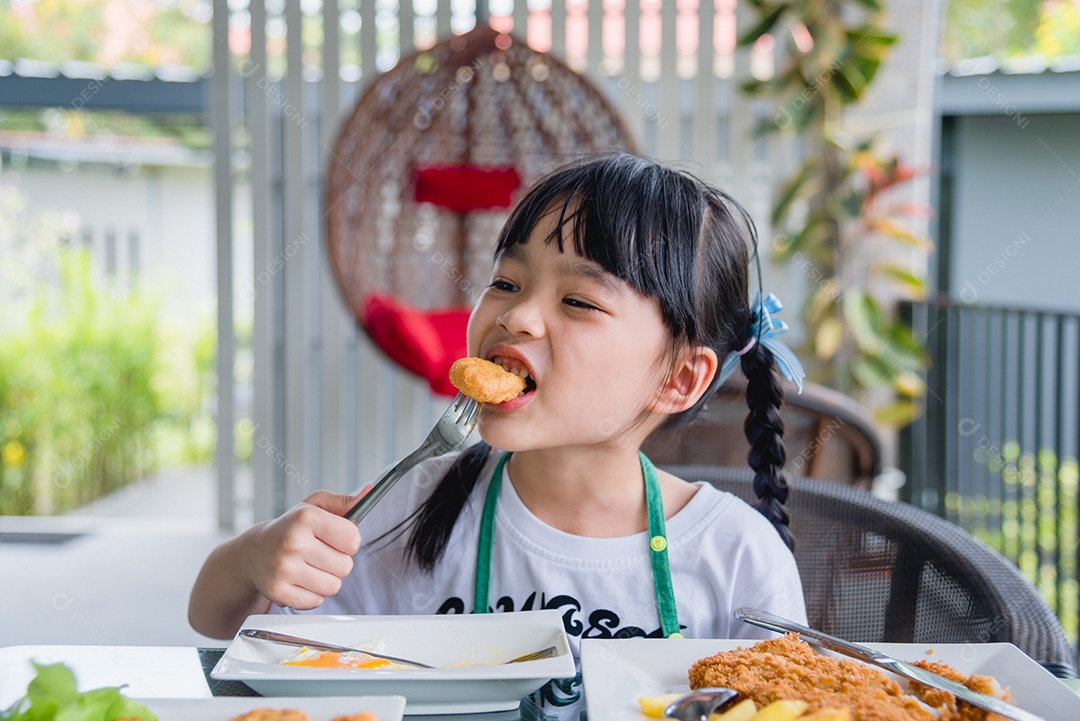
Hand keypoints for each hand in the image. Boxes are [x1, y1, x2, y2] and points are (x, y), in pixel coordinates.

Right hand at [244, 486, 370, 609]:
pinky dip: (313, 594)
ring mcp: (284, 569)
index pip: (353, 539)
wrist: (254, 551)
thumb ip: (344, 501)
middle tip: (321, 554)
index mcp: (306, 518)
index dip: (349, 541)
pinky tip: (301, 579)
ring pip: (333, 586)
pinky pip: (316, 601)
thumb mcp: (314, 506)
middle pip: (346, 566)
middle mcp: (293, 542)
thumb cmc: (291, 527)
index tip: (336, 538)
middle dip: (338, 562)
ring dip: (327, 579)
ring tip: (311, 567)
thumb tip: (368, 493)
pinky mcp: (278, 592)